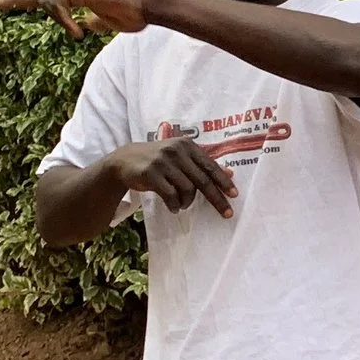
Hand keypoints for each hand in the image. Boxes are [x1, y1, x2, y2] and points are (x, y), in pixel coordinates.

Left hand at [0, 0, 157, 37]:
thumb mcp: (108, 23)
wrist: (148, 7)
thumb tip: (84, 25)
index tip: (10, 5)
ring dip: (24, 1)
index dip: (30, 1)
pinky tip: (74, 32)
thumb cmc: (132, 14)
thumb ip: (94, 22)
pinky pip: (62, 4)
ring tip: (3, 4)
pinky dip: (63, 18)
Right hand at [104, 138, 235, 217]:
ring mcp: (162, 162)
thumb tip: (230, 173)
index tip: (235, 195)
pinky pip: (170, 195)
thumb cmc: (159, 160)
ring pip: (187, 189)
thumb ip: (203, 164)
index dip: (224, 182)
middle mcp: (176, 151)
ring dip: (188, 202)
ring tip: (183, 205)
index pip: (210, 166)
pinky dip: (175, 205)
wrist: (124, 160)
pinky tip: (174, 208)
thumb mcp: (181, 157)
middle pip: (202, 180)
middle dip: (216, 199)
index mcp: (187, 145)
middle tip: (227, 213)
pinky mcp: (150, 173)